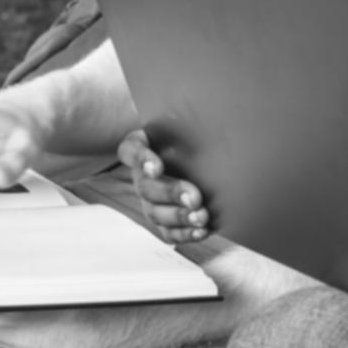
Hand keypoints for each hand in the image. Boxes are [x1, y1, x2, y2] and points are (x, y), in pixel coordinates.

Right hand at [117, 129, 209, 243]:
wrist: (183, 150)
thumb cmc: (183, 133)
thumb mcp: (180, 122)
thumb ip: (187, 120)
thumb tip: (215, 113)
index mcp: (140, 148)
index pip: (132, 151)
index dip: (143, 160)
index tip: (157, 167)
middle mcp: (141, 176)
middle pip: (148, 188)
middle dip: (172, 194)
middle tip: (195, 198)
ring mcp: (150, 200)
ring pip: (157, 213)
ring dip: (180, 217)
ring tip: (201, 217)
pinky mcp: (163, 219)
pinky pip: (168, 231)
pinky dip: (184, 233)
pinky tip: (202, 230)